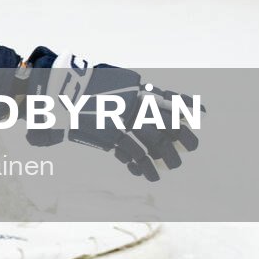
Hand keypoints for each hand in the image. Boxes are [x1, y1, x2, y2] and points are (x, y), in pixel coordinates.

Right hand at [22, 49, 197, 180]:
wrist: (55, 89)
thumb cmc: (82, 88)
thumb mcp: (109, 84)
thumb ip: (126, 91)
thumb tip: (146, 95)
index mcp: (134, 87)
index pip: (165, 96)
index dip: (185, 104)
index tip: (202, 112)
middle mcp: (131, 101)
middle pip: (166, 120)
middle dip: (182, 135)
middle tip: (191, 147)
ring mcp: (121, 118)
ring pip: (154, 139)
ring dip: (166, 155)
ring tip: (173, 166)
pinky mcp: (109, 134)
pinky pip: (133, 153)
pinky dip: (144, 165)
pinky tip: (150, 175)